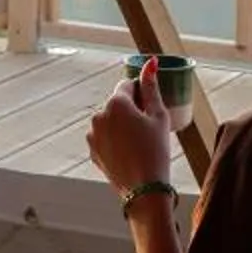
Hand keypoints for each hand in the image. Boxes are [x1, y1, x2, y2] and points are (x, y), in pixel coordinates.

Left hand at [86, 59, 172, 194]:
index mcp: (115, 103)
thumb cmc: (156, 150)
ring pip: (110, 120)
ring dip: (122, 124)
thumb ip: (152, 87)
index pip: (127, 85)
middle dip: (131, 109)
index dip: (142, 93)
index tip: (151, 108)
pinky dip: (115, 140)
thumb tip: (150, 62)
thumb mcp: (159, 116)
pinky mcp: (92, 151)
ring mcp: (92, 134)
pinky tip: (130, 152)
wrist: (145, 190)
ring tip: (139, 143)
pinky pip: (104, 137)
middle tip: (148, 128)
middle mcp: (98, 115)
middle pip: (117, 103)